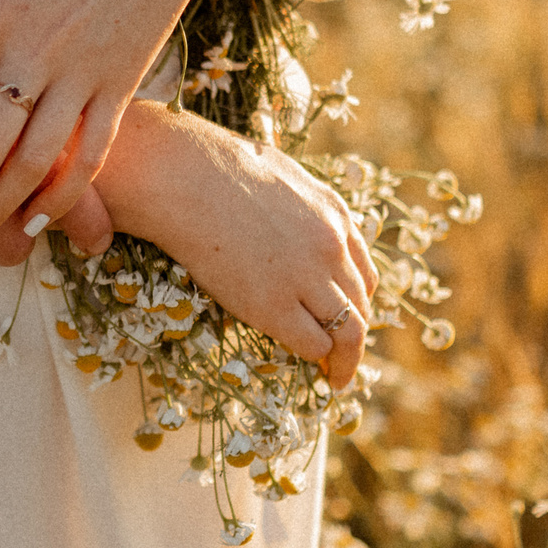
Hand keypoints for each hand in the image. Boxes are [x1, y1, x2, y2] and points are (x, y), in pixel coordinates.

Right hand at [92, 102, 377, 386]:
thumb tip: (288, 209)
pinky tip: (309, 369)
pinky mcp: (274, 306)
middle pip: (361, 303)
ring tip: (336, 379)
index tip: (346, 316)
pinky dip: (314, 357)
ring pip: (348, 331)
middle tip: (342, 358)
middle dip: (355, 334)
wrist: (184, 178)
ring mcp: (305, 277)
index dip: (358, 301)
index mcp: (333, 213)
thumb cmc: (214, 168)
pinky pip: (312, 343)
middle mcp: (330, 246)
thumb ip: (297, 201)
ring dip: (346, 360)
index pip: (363, 271)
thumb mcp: (278, 174)